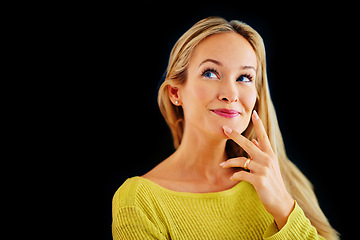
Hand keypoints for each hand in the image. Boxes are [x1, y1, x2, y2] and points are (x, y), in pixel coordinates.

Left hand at [221, 110, 294, 228]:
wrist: (280, 201)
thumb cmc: (273, 182)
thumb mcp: (270, 165)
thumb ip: (261, 152)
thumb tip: (254, 140)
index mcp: (270, 154)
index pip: (263, 136)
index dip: (258, 125)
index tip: (254, 113)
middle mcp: (267, 159)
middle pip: (248, 144)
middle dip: (235, 136)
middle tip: (225, 129)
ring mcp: (264, 170)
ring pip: (242, 161)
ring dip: (229, 162)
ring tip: (222, 165)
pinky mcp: (259, 180)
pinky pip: (242, 174)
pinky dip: (235, 175)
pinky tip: (232, 177)